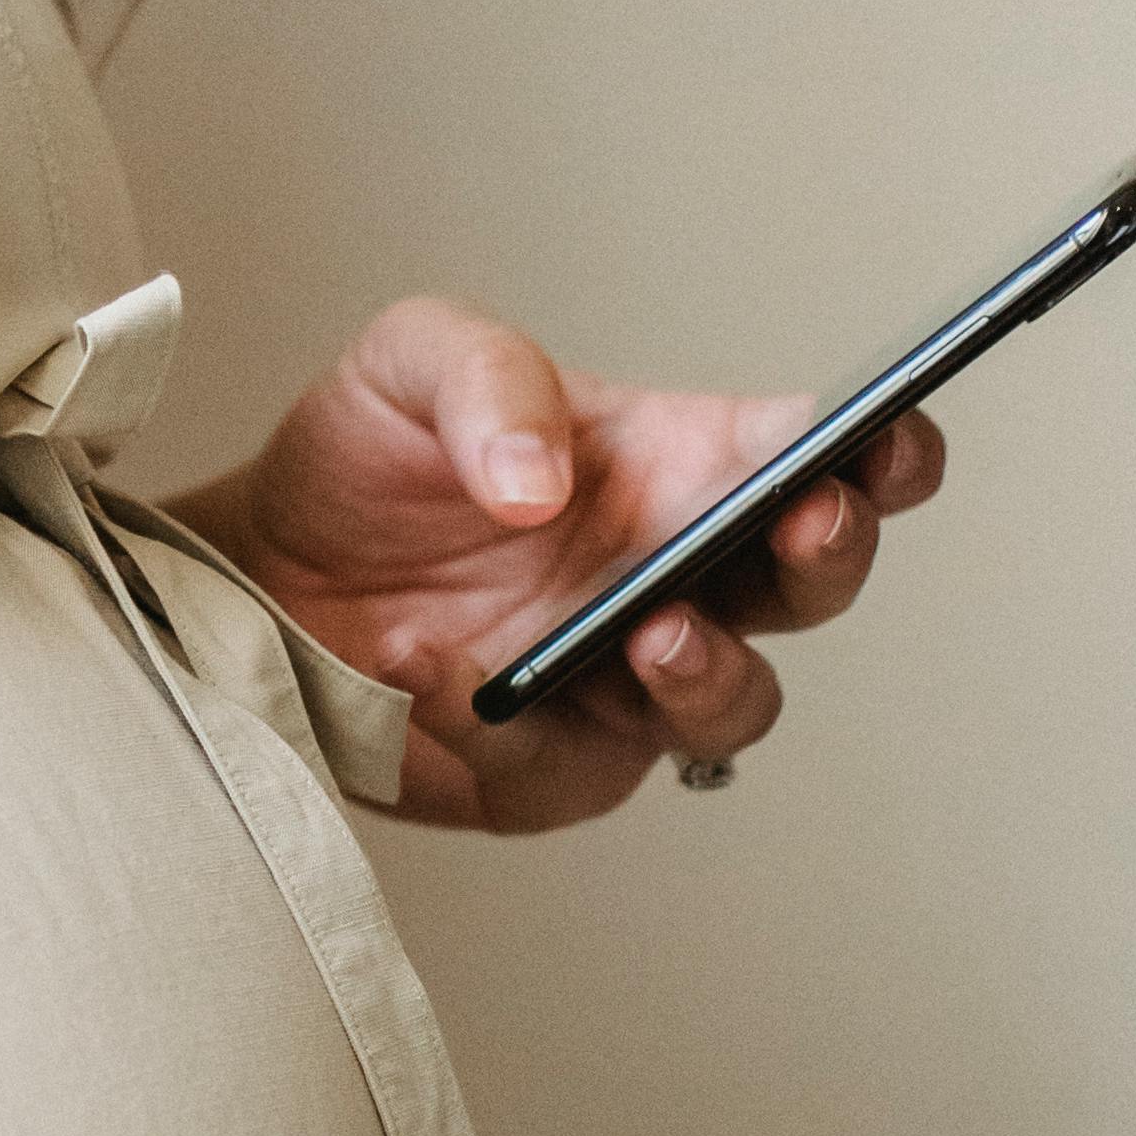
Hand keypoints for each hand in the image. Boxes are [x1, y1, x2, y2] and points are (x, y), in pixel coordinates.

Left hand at [171, 293, 947, 831]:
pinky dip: (532, 729)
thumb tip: (543, 478)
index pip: (817, 456)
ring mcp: (625, 685)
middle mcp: (676, 577)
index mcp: (676, 465)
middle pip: (812, 581)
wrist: (247, 581)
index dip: (880, 450)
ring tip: (650, 631)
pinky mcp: (552, 770)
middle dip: (830, 554)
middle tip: (803, 522)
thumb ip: (486, 381)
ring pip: (735, 700)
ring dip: (713, 668)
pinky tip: (465, 680)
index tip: (888, 436)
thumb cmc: (360, 467)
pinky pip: (579, 767)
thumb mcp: (409, 365)